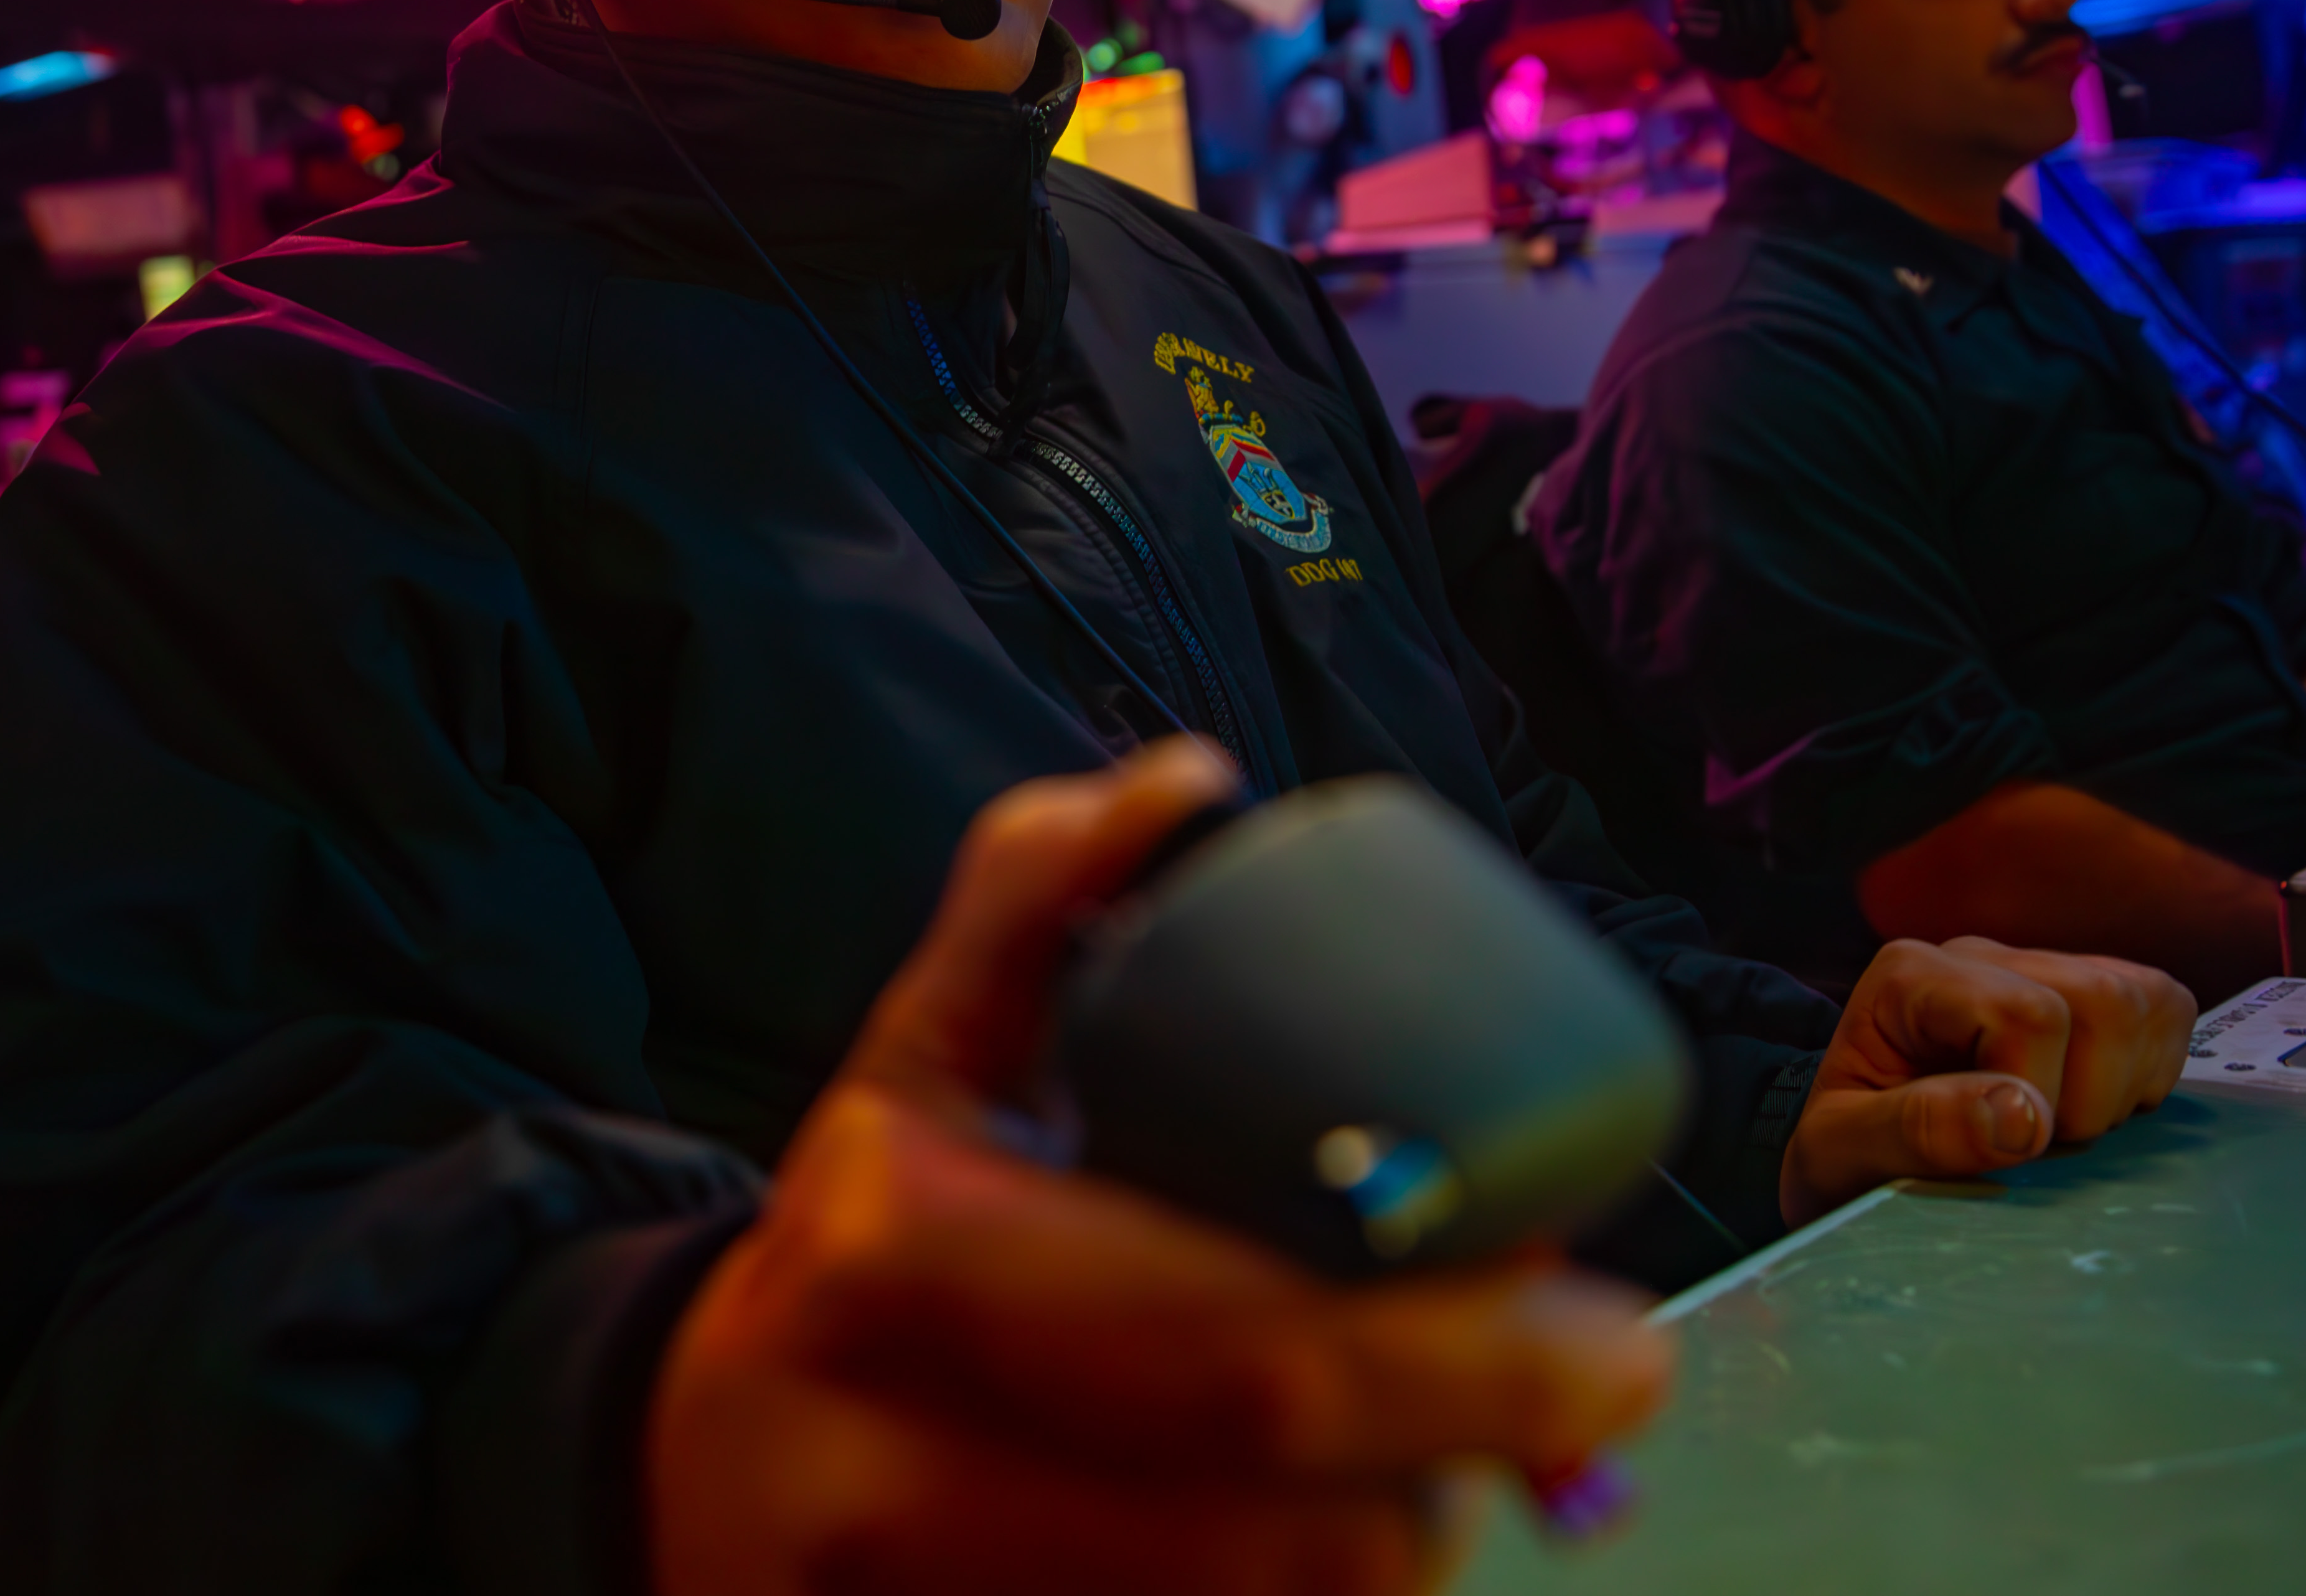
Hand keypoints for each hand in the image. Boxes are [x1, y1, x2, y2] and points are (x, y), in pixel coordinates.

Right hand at [646, 739, 1672, 1595]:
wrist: (692, 1461)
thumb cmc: (868, 1228)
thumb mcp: (927, 1039)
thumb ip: (1042, 889)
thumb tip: (1191, 784)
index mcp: (907, 1253)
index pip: (1251, 1351)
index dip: (1469, 1363)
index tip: (1613, 1342)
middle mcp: (896, 1469)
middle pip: (1290, 1528)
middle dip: (1478, 1459)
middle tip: (1592, 1392)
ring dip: (1411, 1533)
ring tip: (1454, 1442)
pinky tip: (1360, 1517)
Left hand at [1778, 936, 2193, 1228]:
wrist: (1850, 1155)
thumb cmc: (1842, 1154)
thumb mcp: (1841, 1155)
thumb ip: (1917, 1131)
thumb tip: (2023, 1116)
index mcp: (1911, 976)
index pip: (2028, 1013)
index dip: (2037, 1096)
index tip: (2002, 1151)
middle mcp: (1979, 955)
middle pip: (2102, 999)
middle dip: (2089, 1098)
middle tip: (2034, 1147)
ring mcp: (2039, 968)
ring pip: (2144, 999)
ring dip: (2122, 1087)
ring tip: (2061, 1128)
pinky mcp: (2086, 993)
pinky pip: (2164, 1008)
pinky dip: (2150, 1071)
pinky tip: (2095, 1107)